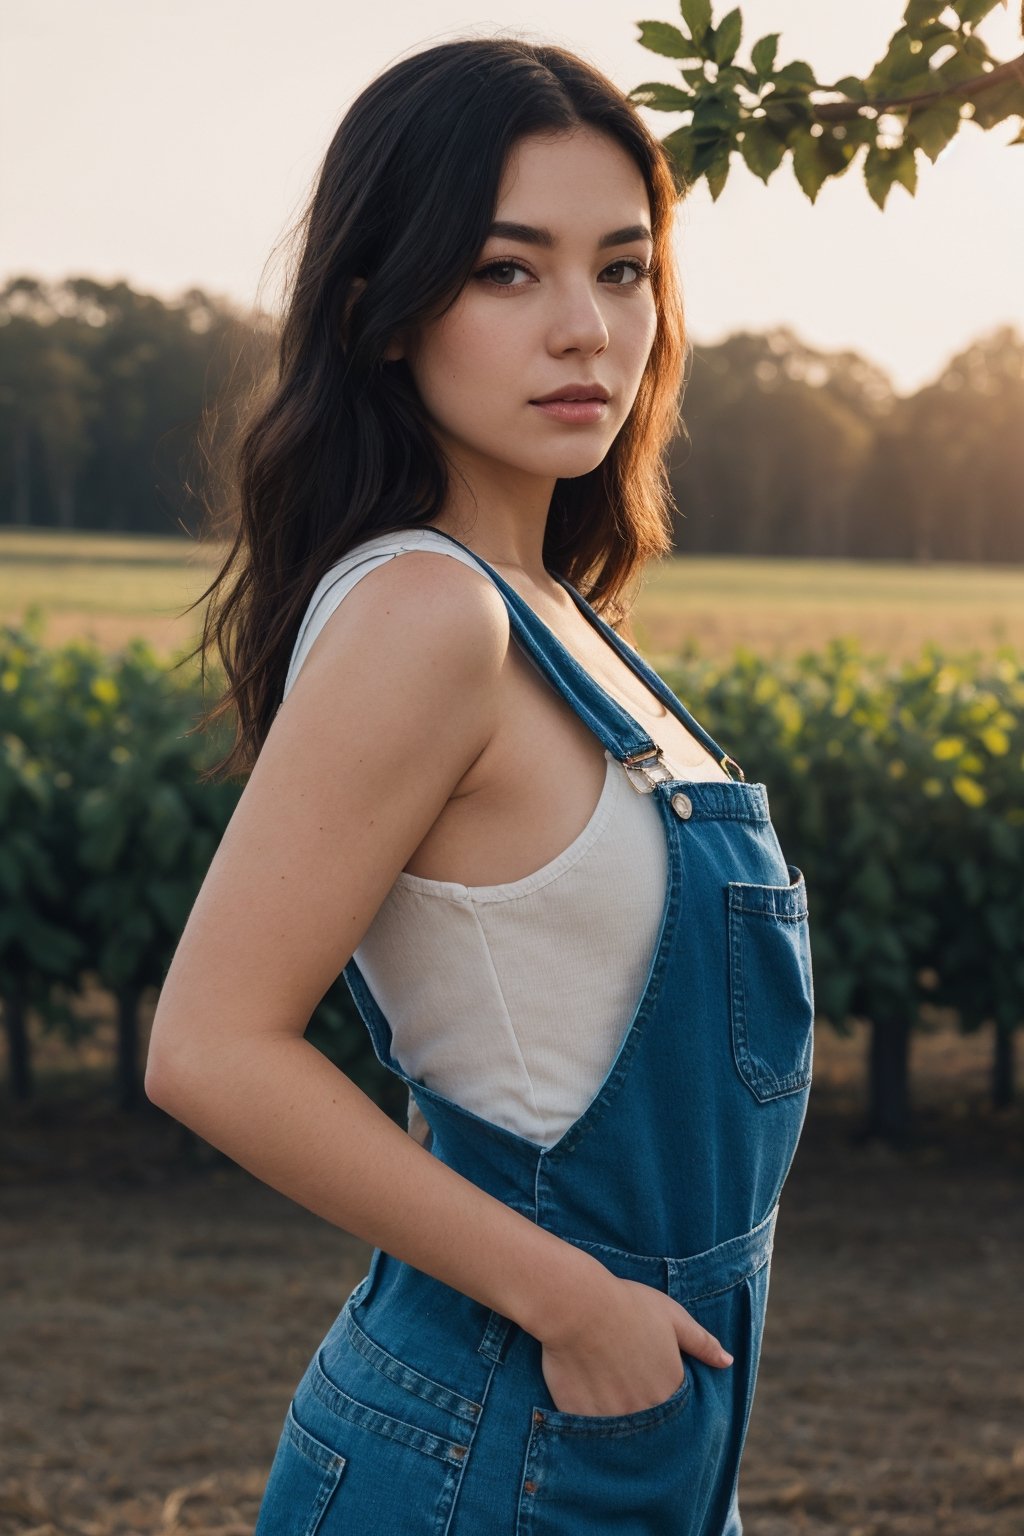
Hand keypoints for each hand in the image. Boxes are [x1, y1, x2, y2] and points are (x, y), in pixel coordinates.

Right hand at [538, 1267, 732, 1417]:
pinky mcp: (582, 1419)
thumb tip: (728, 1362)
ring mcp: (613, 1419)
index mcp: (671, 1388)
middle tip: (624, 1374)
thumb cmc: (628, 1305)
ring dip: (617, 1411)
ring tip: (604, 1382)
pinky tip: (584, 1388)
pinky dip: (590, 1414)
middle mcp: (646, 1411)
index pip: (676, 1405)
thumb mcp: (673, 1317)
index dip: (662, 1386)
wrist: (578, 1306)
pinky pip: (589, 1427)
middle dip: (641, 1403)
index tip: (648, 1369)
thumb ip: (702, 1343)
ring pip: (620, 1427)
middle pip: (649, 1419)